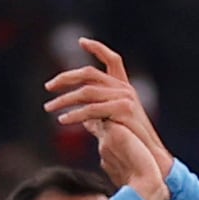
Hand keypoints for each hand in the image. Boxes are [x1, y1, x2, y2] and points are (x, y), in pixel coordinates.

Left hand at [45, 37, 172, 199]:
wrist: (151, 158)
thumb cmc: (133, 144)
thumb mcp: (113, 125)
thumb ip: (98, 118)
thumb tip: (84, 120)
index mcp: (124, 88)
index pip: (113, 60)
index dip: (97, 48)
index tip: (81, 41)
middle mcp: (125, 89)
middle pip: (90, 73)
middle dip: (66, 78)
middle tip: (48, 87)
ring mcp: (125, 98)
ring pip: (86, 92)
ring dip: (64, 100)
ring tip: (49, 108)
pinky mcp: (123, 110)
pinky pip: (92, 110)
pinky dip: (75, 115)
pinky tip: (62, 120)